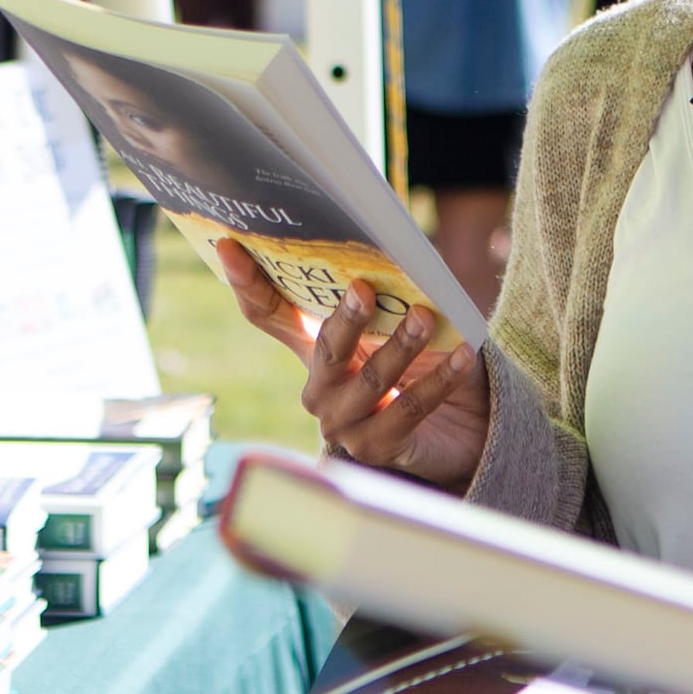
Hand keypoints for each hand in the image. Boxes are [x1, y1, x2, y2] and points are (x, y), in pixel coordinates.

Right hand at [215, 238, 489, 489]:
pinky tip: (463, 356)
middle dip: (347, 318)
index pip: (268, 313)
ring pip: (371, 380)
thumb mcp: (392, 327)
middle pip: (326, 348)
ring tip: (427, 318)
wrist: (457, 432)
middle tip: (365, 288)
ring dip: (402, 346)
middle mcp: (319, 388)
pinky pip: (409, 410)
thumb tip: (390, 246)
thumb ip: (382, 296)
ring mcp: (344, 423)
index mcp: (312, 350)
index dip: (247, 281)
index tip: (229, 245)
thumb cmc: (418, 367)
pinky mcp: (377, 449)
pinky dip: (438, 381)